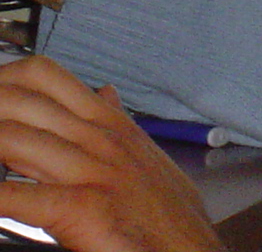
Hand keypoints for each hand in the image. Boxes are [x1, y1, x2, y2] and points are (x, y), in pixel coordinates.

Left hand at [0, 55, 224, 251]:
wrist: (193, 251)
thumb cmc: (168, 212)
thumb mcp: (147, 154)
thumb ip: (119, 122)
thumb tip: (103, 92)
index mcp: (108, 123)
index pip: (43, 77)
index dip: (3, 80)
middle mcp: (98, 139)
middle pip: (20, 101)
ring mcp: (92, 171)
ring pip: (13, 140)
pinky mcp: (84, 209)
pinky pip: (18, 197)